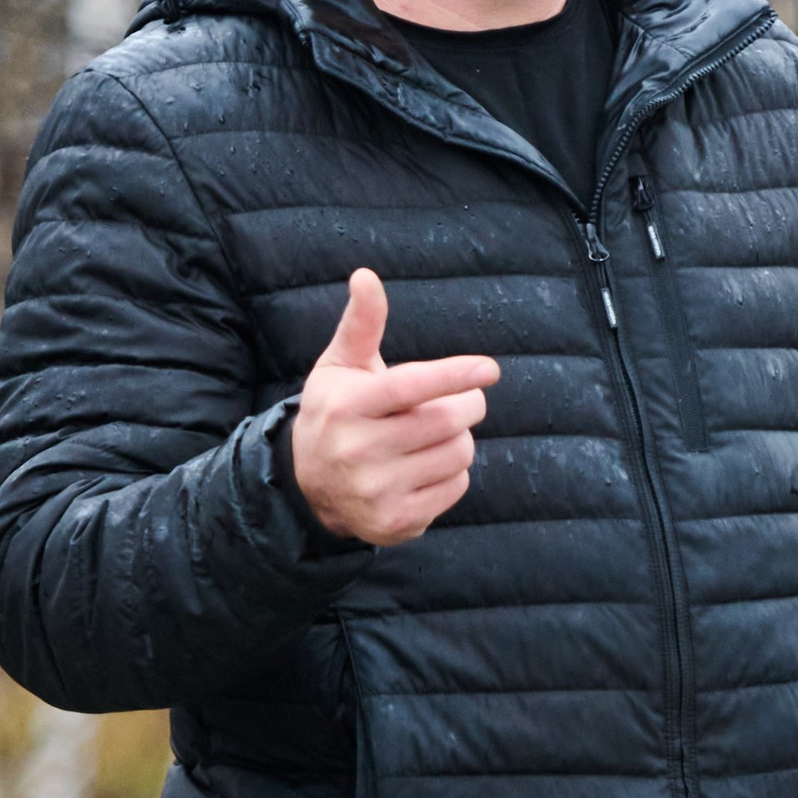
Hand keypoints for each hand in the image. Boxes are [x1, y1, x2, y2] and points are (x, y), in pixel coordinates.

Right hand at [292, 268, 500, 545]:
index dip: (453, 375)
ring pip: (457, 454)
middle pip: (446, 420)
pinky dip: (454, 473)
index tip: (489, 369)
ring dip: (461, 439)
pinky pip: (455, 487)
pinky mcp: (394, 521)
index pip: (410, 386)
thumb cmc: (336, 411)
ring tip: (438, 434)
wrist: (307, 485)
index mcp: (347, 405)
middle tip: (464, 401)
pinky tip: (429, 466)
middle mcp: (358, 450)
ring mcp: (375, 490)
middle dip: (467, 405)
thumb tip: (366, 275)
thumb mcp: (340, 366)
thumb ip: (362, 323)